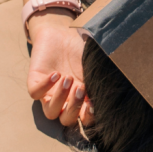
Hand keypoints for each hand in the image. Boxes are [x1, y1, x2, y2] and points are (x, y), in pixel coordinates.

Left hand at [26, 9, 92, 127]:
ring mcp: (49, 93)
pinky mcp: (35, 82)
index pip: (85, 120)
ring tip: (67, 78)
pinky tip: (55, 73)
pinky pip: (35, 94)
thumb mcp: (96, 62)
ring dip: (60, 98)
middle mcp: (65, 100)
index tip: (93, 104)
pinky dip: (45, 86)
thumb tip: (117, 87)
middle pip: (67, 120)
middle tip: (81, 88)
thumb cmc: (82, 48)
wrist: (62, 31)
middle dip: (74, 107)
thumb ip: (103, 76)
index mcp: (82, 99)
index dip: (89, 117)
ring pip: (50, 112)